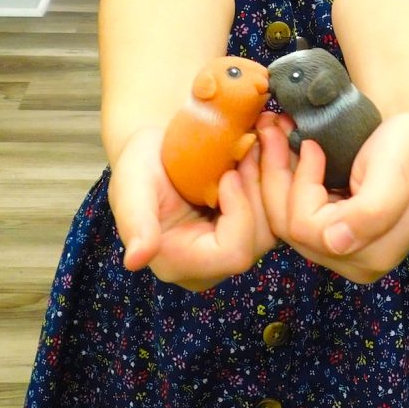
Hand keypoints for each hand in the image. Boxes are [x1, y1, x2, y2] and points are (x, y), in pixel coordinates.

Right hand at [109, 126, 275, 290]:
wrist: (158, 146)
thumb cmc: (140, 164)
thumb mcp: (131, 185)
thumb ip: (135, 222)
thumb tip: (135, 261)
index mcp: (179, 262)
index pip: (232, 254)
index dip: (239, 212)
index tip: (228, 174)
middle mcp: (210, 264)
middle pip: (260, 240)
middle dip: (259, 190)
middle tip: (250, 147)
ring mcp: (234, 246)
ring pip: (275, 224)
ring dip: (270, 180)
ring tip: (256, 143)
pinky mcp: (250, 228)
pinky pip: (277, 211)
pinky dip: (274, 178)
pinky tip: (263, 149)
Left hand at [258, 112, 408, 282]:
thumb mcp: (397, 174)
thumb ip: (372, 212)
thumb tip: (338, 244)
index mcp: (371, 254)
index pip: (306, 227)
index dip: (301, 183)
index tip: (312, 145)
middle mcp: (353, 260)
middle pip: (289, 226)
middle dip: (275, 174)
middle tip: (272, 127)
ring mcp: (339, 248)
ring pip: (283, 218)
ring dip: (274, 173)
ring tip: (275, 132)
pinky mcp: (330, 231)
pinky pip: (291, 210)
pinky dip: (284, 178)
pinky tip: (285, 148)